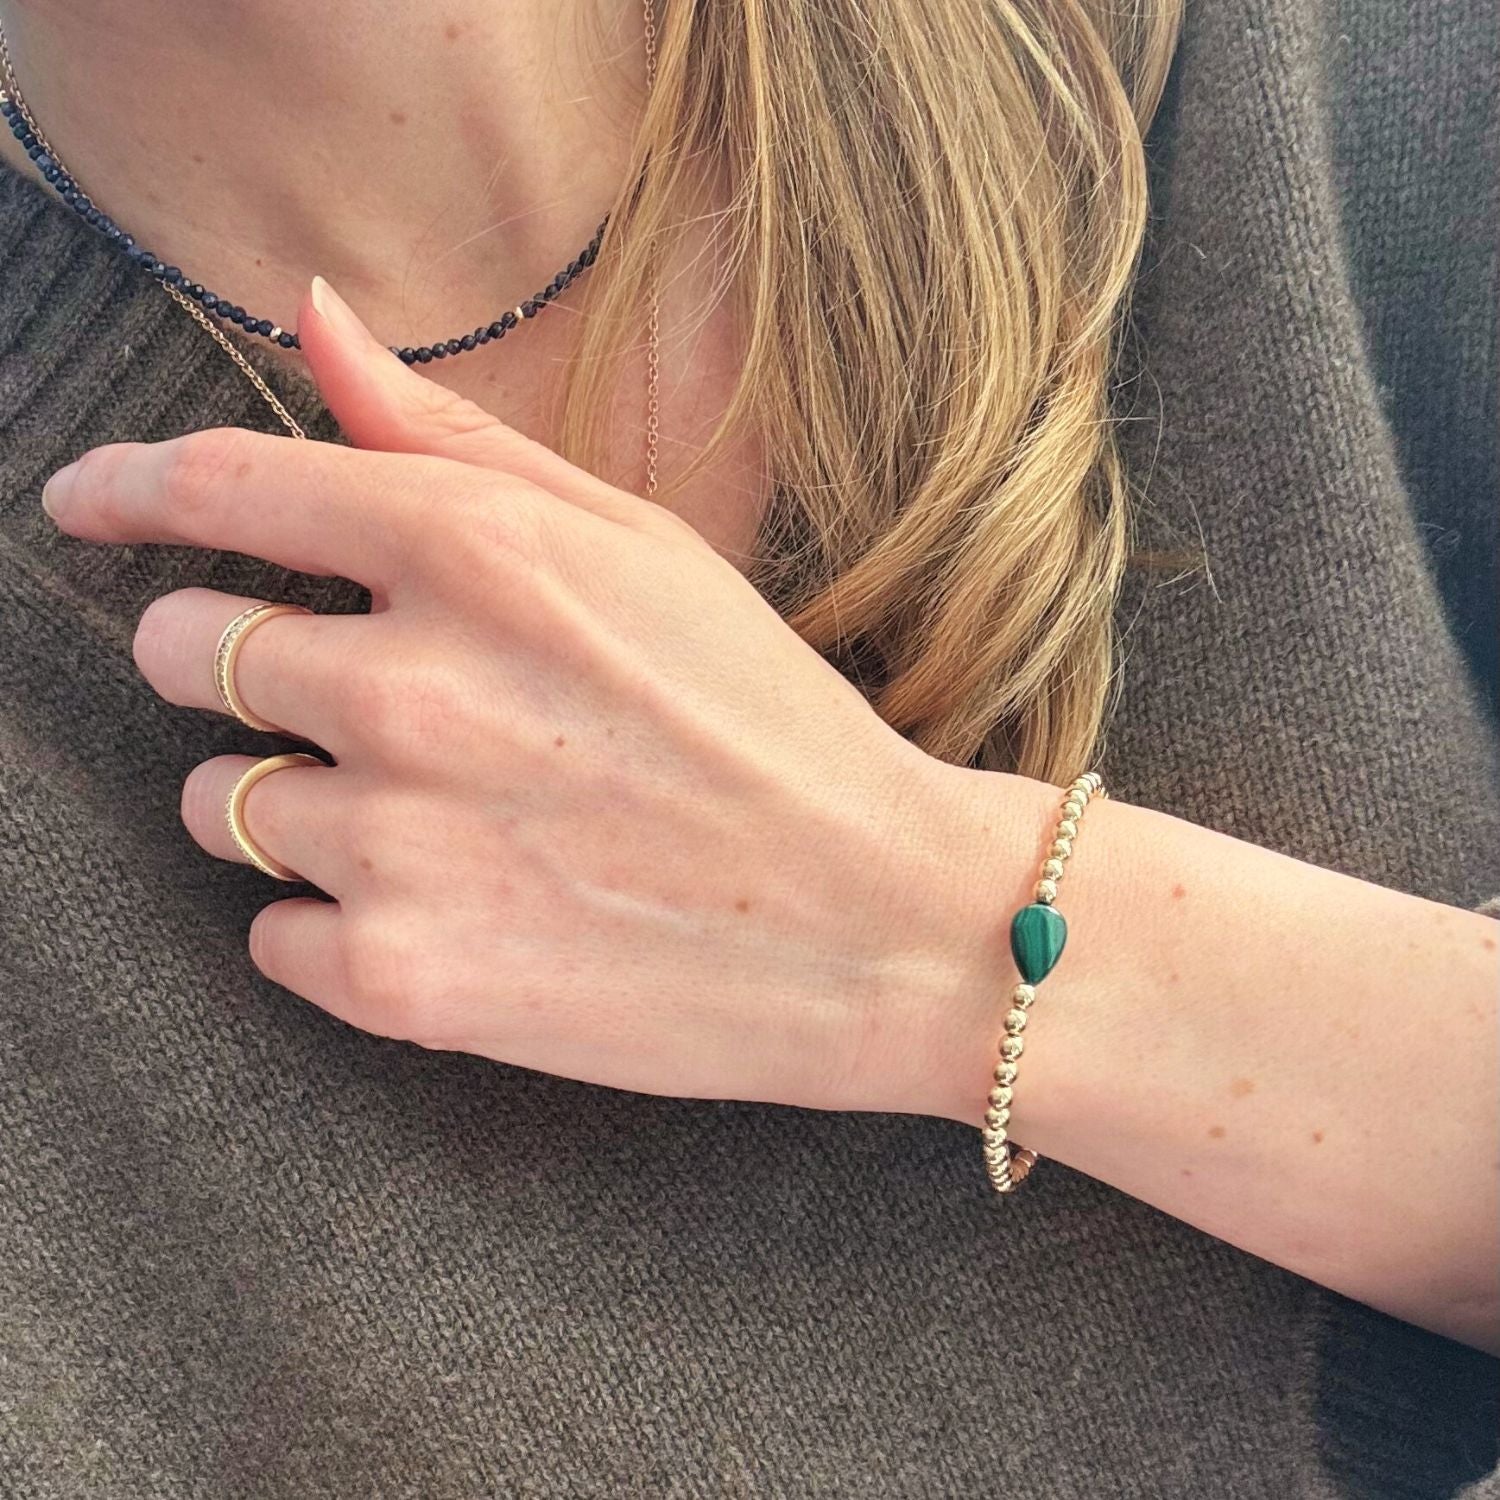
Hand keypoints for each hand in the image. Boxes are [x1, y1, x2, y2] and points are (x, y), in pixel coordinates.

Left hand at [40, 277, 1035, 1118]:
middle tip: (352, 700)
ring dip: (295, 803)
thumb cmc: (765, 721)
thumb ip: (454, 439)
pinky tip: (455, 909)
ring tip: (440, 821)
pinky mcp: (402, 980)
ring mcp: (397, 843)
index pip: (217, 489)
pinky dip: (334, 921)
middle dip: (230, 663)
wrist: (871, 924)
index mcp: (473, 556)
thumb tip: (311, 322)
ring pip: (219, 806)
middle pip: (183, 652)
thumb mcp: (639, 546)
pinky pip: (270, 936)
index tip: (87, 503)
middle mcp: (409, 691)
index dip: (127, 490)